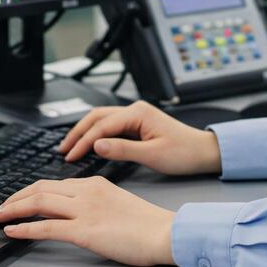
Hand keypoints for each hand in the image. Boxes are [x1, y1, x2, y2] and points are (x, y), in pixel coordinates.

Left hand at [0, 176, 174, 266]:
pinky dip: (24, 229)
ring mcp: (84, 210)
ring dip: (13, 210)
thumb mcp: (117, 203)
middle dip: (15, 198)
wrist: (164, 233)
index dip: (29, 191)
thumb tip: (77, 212)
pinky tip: (13, 232)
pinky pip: (46, 227)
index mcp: (94, 183)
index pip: (53, 183)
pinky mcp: (84, 231)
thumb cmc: (147, 224)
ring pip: (38, 203)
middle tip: (1, 208)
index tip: (17, 200)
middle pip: (40, 189)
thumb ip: (96, 203)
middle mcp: (86, 192)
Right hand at [58, 100, 221, 175]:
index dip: (83, 142)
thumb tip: (96, 145)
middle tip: (62, 149)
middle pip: (97, 117)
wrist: (203, 152)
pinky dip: (97, 134)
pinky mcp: (139, 124)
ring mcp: (137, 116)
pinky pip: (111, 126)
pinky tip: (89, 144)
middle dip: (78, 132)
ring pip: (102, 119)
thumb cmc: (184, 153)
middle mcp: (136, 110)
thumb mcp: (152, 155)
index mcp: (138, 113)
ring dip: (85, 132)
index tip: (70, 157)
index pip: (102, 126)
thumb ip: (122, 149)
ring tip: (70, 146)